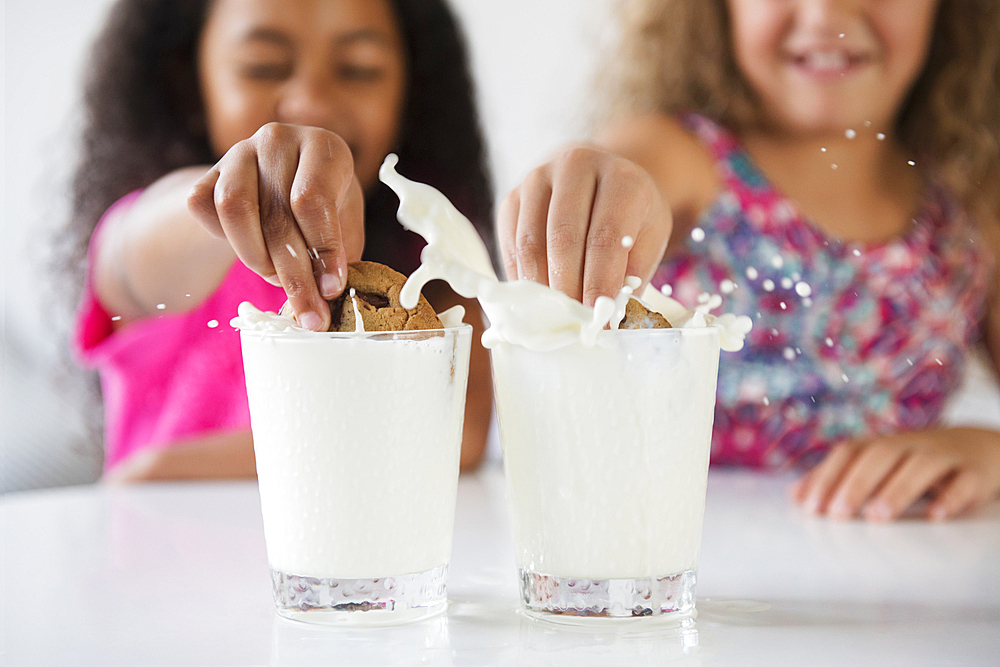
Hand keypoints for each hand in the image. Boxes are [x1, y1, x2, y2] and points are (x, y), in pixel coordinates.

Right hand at [188, 123, 363, 330]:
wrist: (282, 186)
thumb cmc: (323, 211)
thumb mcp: (343, 227)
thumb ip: (340, 257)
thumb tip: (328, 297)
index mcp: (324, 147)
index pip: (314, 201)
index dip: (323, 251)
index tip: (331, 289)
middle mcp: (280, 139)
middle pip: (278, 215)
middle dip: (295, 275)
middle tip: (308, 314)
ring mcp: (240, 151)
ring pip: (234, 209)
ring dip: (257, 257)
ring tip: (276, 278)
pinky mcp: (208, 171)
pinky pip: (203, 208)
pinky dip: (225, 240)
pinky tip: (252, 250)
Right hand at [497, 147, 670, 305]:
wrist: (602, 180)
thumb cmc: (631, 218)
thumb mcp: (648, 239)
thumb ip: (632, 275)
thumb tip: (607, 318)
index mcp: (621, 178)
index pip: (606, 236)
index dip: (600, 282)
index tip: (597, 318)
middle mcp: (577, 166)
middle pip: (563, 238)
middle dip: (567, 289)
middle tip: (572, 324)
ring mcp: (538, 178)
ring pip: (530, 242)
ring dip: (540, 287)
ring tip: (554, 316)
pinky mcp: (513, 196)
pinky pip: (511, 244)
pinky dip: (522, 277)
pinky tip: (537, 297)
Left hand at [791, 428, 999, 520]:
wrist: (978, 449)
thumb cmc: (911, 463)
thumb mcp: (875, 466)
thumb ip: (836, 478)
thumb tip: (795, 496)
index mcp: (881, 444)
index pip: (849, 452)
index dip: (827, 476)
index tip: (811, 508)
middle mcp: (910, 444)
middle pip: (881, 455)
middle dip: (856, 484)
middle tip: (837, 515)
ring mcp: (944, 456)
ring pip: (922, 465)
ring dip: (898, 489)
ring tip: (877, 517)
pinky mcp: (974, 472)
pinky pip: (964, 481)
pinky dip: (950, 498)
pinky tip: (935, 516)